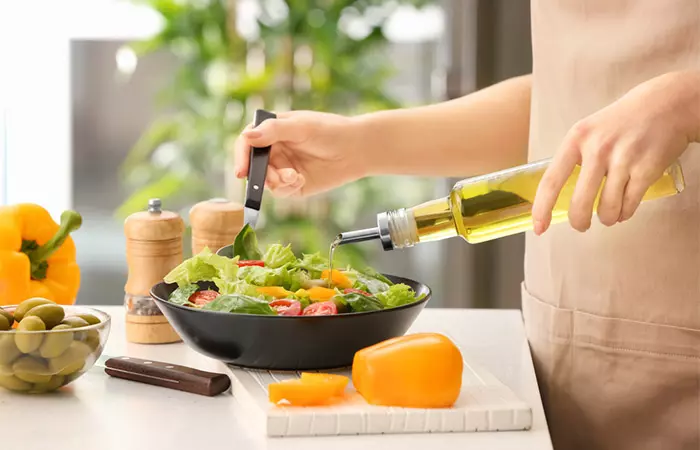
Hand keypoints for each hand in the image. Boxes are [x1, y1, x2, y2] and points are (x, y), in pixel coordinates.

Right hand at [232, 110, 364, 197]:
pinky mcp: (293, 184)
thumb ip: (274, 131)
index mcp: (271, 131)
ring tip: (294, 177)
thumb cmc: (330, 131)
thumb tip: (246, 136)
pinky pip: (280, 191)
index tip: (241, 171)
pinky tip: (300, 179)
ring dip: (276, 182)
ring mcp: (282, 167)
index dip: (241, 157)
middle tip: (275, 178)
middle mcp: (274, 149)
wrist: (355, 150)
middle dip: (260, 175)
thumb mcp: (301, 127)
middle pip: (253, 166)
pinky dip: (287, 188)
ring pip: (266, 182)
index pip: (247, 143)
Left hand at [532, 71, 699, 233]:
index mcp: (576, 139)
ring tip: (609, 211)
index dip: (542, 209)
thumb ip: (573, 159)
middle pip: (580, 203)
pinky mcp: (646, 170)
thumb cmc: (621, 122)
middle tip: (581, 225)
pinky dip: (625, 212)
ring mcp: (623, 160)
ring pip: (607, 209)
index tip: (539, 227)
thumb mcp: (588, 131)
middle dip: (579, 222)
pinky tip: (625, 205)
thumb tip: (558, 196)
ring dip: (607, 218)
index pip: (551, 181)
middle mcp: (597, 149)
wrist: (666, 105)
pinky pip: (629, 206)